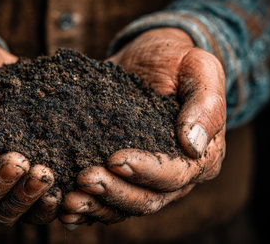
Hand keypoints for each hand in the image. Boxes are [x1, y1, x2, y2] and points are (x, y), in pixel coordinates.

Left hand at [61, 28, 225, 225]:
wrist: (149, 60)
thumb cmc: (177, 61)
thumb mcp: (199, 68)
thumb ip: (205, 104)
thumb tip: (193, 144)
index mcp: (200, 157)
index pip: (174, 174)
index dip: (145, 171)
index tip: (115, 159)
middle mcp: (175, 178)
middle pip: (146, 199)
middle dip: (114, 191)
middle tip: (85, 178)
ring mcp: (144, 180)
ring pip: (123, 207)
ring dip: (95, 206)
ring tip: (68, 200)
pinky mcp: (120, 176)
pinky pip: (106, 202)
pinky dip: (86, 208)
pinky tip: (64, 209)